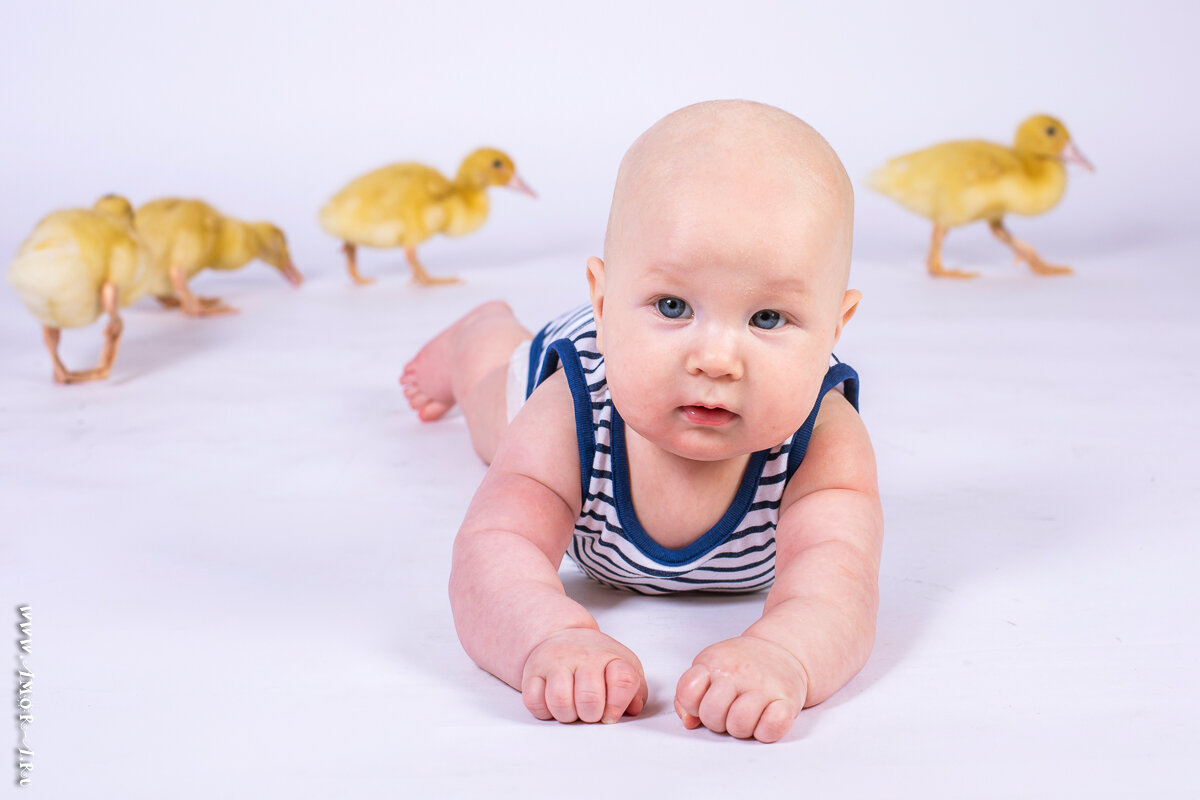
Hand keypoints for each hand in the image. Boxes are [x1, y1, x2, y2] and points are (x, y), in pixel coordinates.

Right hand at [521, 628, 647, 723]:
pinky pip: (533, 700)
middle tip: (589, 712)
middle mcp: (583, 657)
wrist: (563, 636)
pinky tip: (552, 704)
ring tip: (571, 709)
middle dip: (591, 715)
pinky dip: (543, 711)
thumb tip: (633, 709)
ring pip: (559, 701)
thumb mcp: (625, 667)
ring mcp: (555, 663)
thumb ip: (635, 691)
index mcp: (611, 657)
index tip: (612, 714)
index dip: (618, 705)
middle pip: (589, 698)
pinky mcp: (532, 672)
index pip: (624, 680)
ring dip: (567, 715)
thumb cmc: (596, 660)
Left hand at [674, 635, 808, 742]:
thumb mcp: (709, 669)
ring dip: (742, 728)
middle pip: (712, 715)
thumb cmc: (741, 666)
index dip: (694, 705)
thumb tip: (689, 721)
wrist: (781, 650)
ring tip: (748, 714)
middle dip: (717, 721)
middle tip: (729, 710)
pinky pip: (771, 728)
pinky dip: (766, 731)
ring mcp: (763, 685)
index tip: (705, 699)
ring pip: (739, 725)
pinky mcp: (787, 700)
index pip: (688, 694)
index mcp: (713, 663)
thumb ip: (689, 695)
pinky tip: (765, 717)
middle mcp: (737, 672)